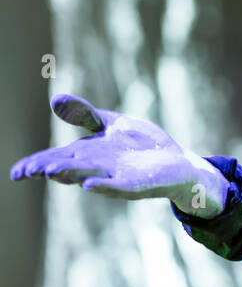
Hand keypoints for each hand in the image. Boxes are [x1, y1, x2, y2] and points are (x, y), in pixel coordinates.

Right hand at [9, 94, 227, 216]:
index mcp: (87, 155)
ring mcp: (117, 178)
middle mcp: (97, 169)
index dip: (36, 165)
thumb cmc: (141, 145)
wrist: (179, 162)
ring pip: (88, 177)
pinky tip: (91, 185)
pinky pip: (119, 187)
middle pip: (67, 169)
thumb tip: (54, 100)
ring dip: (70, 175)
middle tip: (27, 171)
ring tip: (50, 172)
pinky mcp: (138, 184)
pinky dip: (105, 186)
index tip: (17, 172)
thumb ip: (84, 115)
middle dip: (48, 169)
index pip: (55, 160)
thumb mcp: (110, 124)